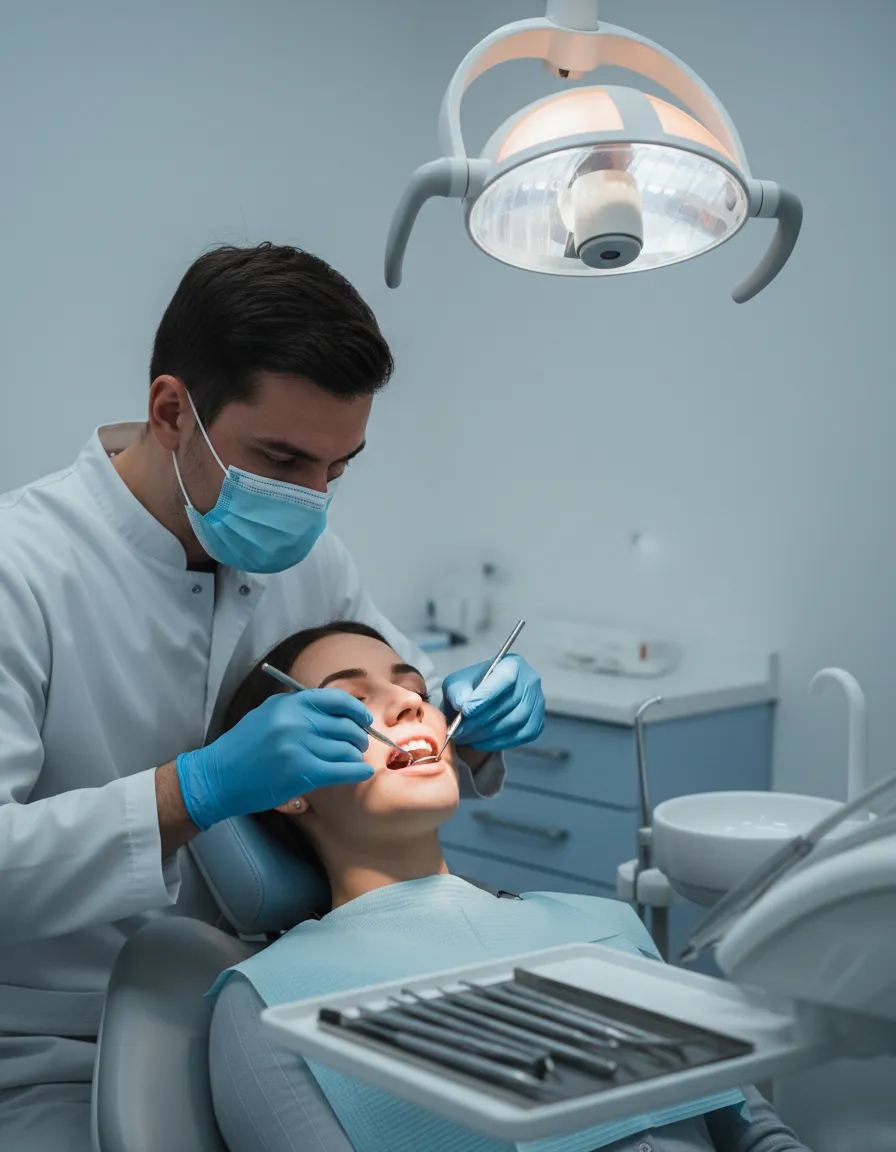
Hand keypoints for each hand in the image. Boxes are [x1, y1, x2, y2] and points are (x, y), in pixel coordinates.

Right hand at [176, 690, 374, 830]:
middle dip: (358, 737)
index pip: (337, 700)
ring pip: (346, 749)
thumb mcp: (268, 713)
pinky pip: (342, 770)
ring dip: (355, 756)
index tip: (364, 720)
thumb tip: (337, 710)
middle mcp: (296, 721)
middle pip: (346, 726)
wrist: (218, 776)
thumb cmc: (244, 746)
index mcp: (290, 704)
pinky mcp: (302, 772)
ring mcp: (299, 747)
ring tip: (352, 760)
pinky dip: (357, 772)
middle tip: (359, 744)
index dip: (357, 710)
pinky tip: (363, 773)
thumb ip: (299, 707)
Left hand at [442, 655, 544, 752]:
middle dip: (481, 720)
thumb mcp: (458, 683)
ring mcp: (537, 702)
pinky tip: (480, 742)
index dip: (487, 695)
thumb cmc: (471, 688)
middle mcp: (530, 681)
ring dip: (487, 734)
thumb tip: (463, 703)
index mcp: (513, 664)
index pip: (505, 678)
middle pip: (509, 703)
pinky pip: (521, 735)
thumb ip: (458, 690)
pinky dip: (498, 742)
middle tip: (459, 731)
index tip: (466, 711)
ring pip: (515, 721)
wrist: (483, 701)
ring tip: (466, 737)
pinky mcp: (537, 722)